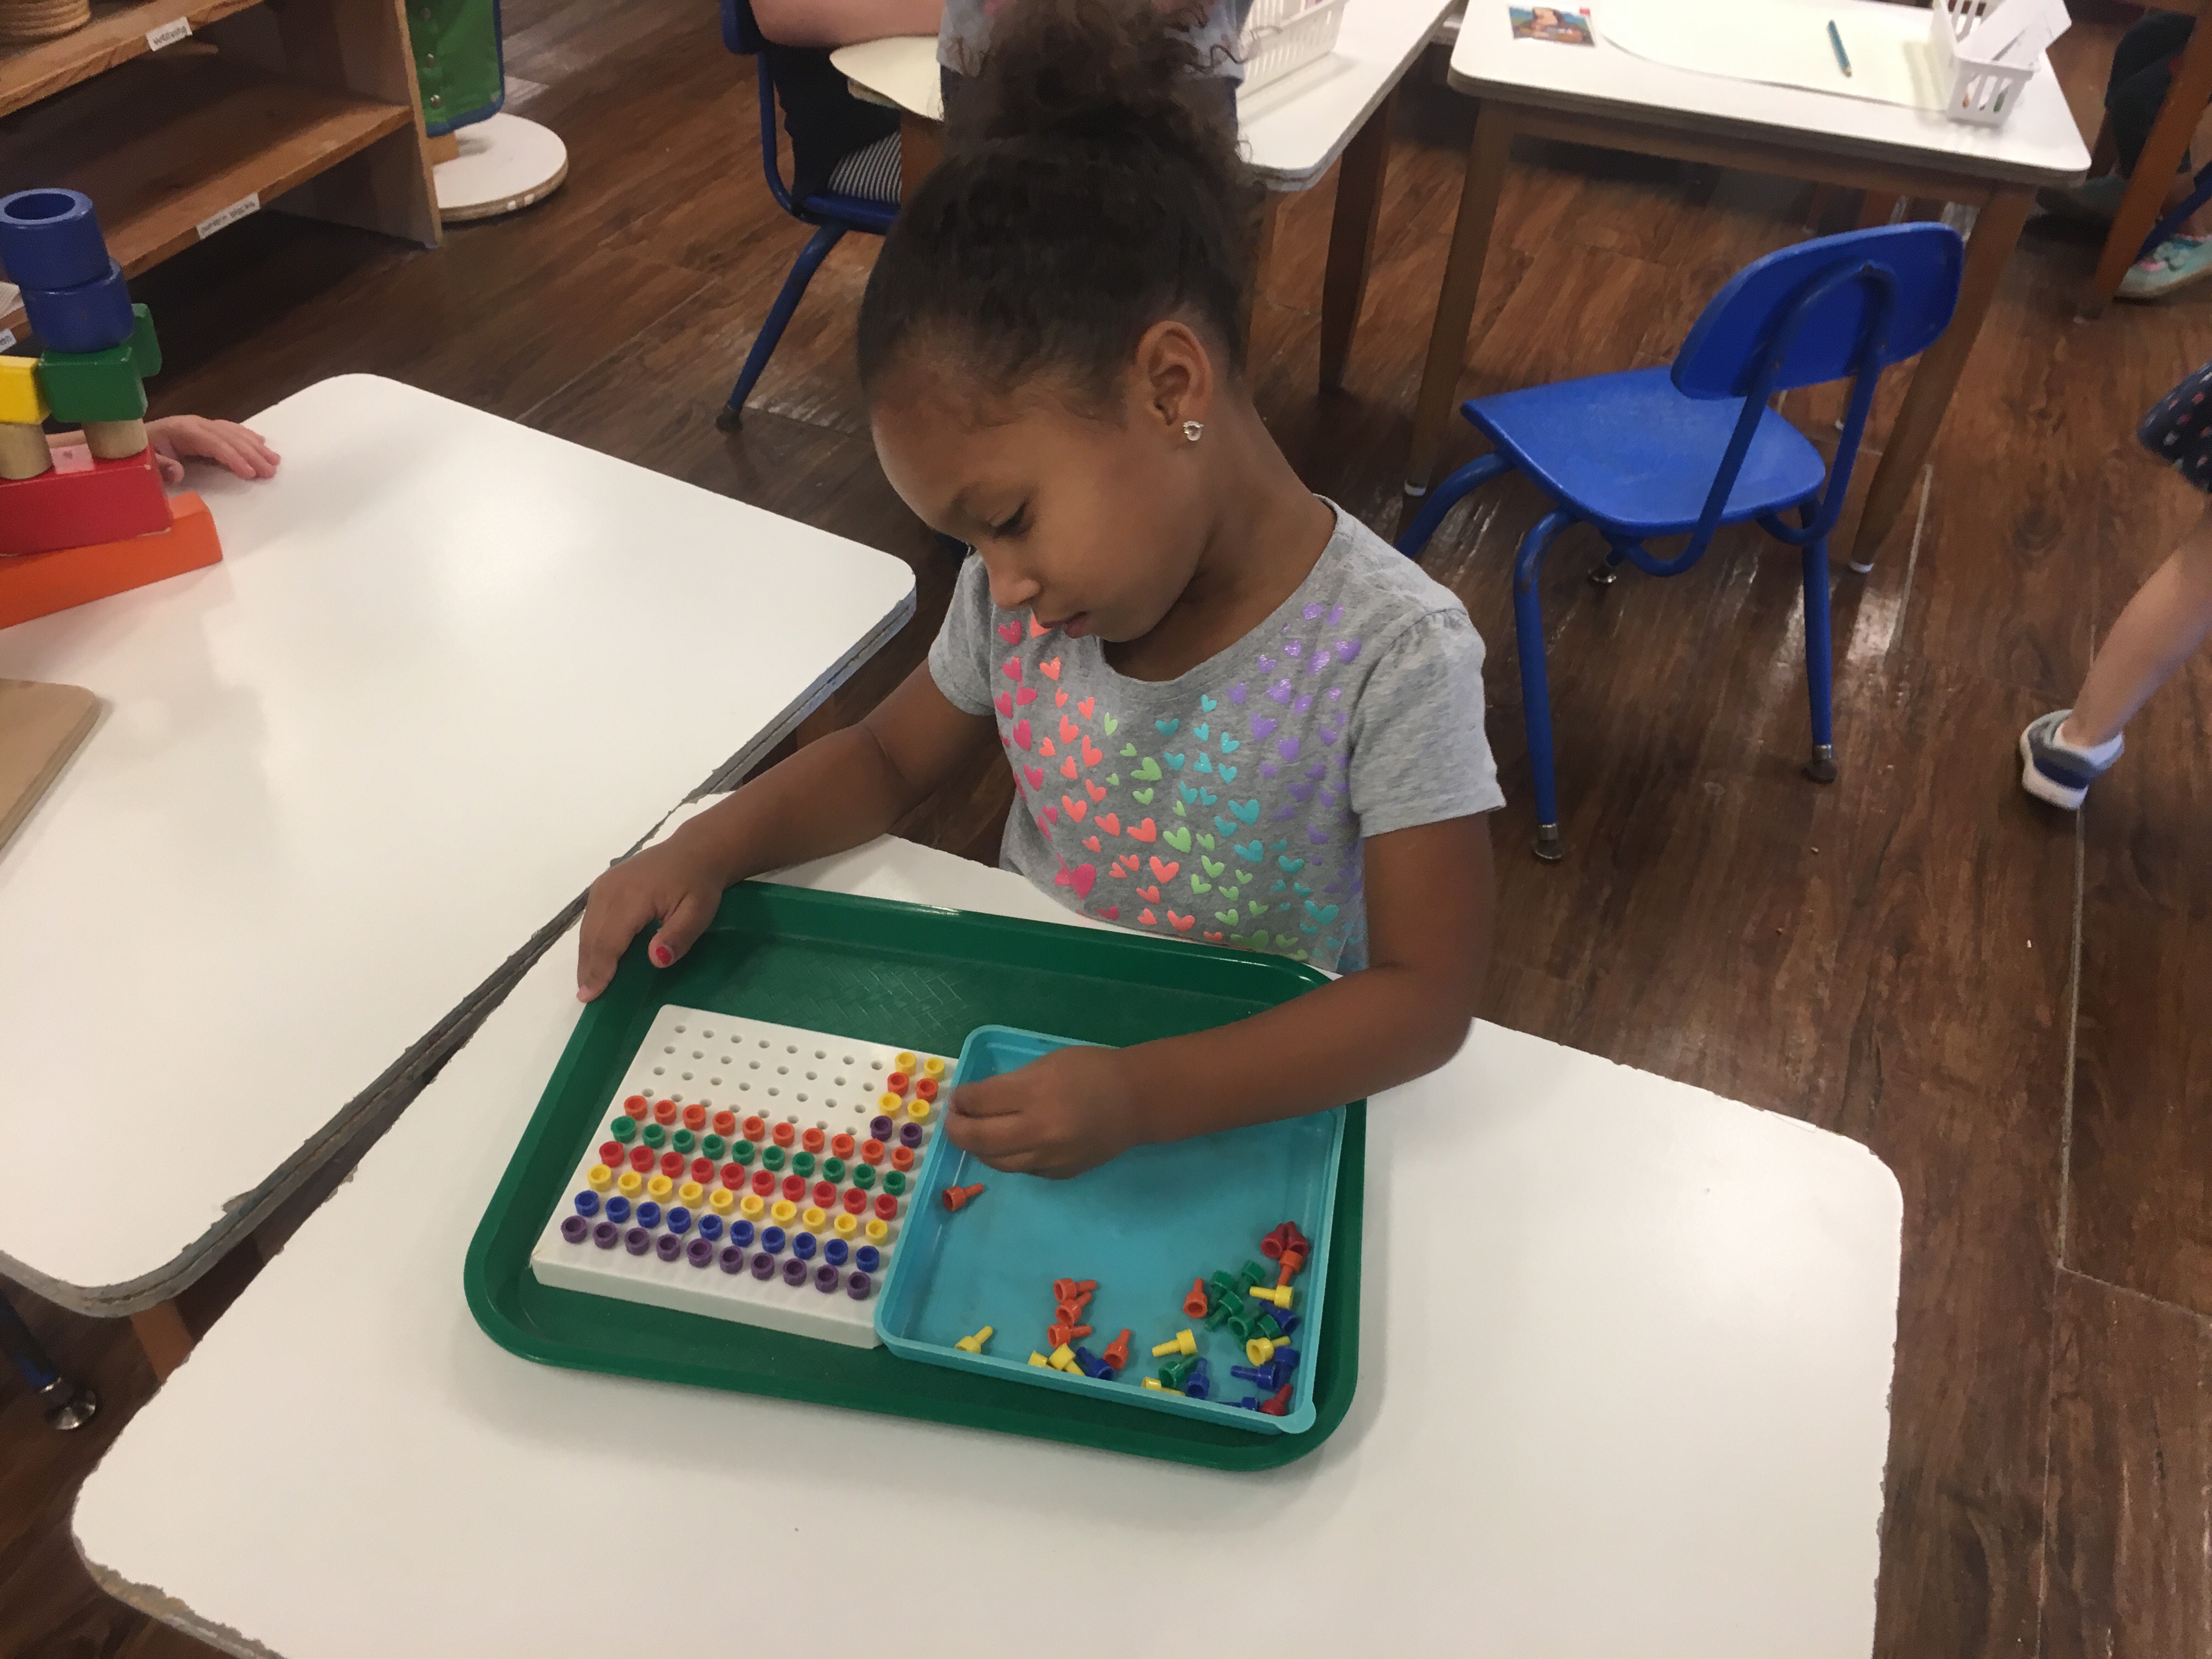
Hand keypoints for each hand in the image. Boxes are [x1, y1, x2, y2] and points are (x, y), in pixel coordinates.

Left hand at [146, 416, 280, 483]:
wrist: (126, 438)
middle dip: (252, 454)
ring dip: (256, 447)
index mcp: (182, 430)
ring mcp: (201, 425)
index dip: (233, 457)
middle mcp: (195, 424)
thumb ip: (158, 466)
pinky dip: (248, 437)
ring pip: (234, 433)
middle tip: (271, 471)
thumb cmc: (136, 452)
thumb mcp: (143, 461)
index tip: (250, 473)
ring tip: (274, 461)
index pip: (214, 443)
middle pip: (229, 437)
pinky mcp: (204, 429)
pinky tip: (261, 442)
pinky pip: (230, 430)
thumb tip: (179, 471)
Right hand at [575, 835, 730, 1001]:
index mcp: (632, 896)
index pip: (610, 940)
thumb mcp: (699, 912)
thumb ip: (679, 936)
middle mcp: (610, 889)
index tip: (592, 995)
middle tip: (587, 996)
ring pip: (587, 928)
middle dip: (589, 969)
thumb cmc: (698, 884)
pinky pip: (590, 918)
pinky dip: (590, 940)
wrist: (694, 851)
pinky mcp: (603, 885)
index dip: (601, 970)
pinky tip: (595, 958)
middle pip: (592, 937)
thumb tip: (656, 960)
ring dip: (586, 957)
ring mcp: (603, 885)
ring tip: (588, 983)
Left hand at [945, 1045, 1145, 1178]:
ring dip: (978, 1148)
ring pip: (995, 1162)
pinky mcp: (1059, 1174)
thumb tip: (975, 1101)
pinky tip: (1007, 1145)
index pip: (980, 1102)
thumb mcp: (1046, 1065)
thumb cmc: (1092, 1071)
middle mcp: (1039, 1131)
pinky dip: (1007, 1157)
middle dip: (957, 1129)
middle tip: (953, 1120)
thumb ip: (1010, 1084)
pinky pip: (1021, 1170)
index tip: (957, 1097)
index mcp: (1035, 1094)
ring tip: (975, 1134)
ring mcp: (1049, 1158)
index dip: (961, 1099)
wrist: (1137, 1101)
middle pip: (979, 1138)